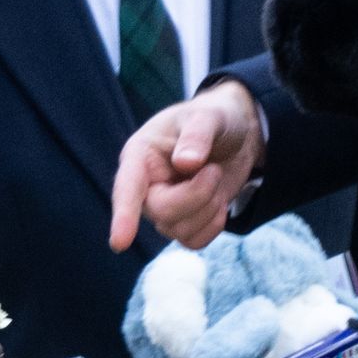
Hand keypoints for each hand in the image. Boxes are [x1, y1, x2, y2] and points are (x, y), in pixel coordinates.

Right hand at [109, 79, 264, 251]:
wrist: (237, 133)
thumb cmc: (214, 117)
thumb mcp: (210, 115)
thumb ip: (197, 135)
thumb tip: (185, 163)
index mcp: (140, 155)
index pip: (128, 187)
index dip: (124, 214)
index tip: (120, 242)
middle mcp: (145, 185)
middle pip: (161, 212)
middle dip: (196, 196)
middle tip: (214, 170)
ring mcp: (164, 206)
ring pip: (179, 230)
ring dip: (209, 208)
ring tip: (216, 176)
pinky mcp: (183, 221)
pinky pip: (194, 242)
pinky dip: (214, 226)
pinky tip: (220, 202)